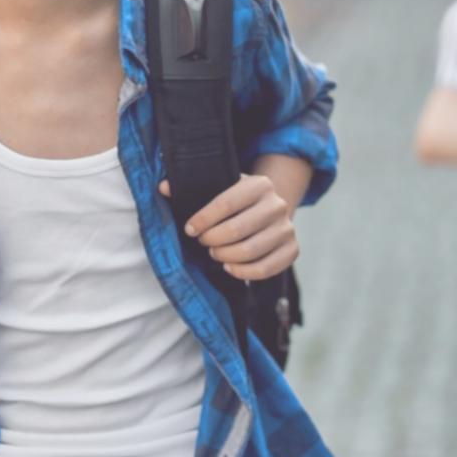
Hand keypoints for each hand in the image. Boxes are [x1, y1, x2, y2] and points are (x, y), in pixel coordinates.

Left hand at [159, 175, 298, 280]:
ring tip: (214, 253)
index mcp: (260, 184)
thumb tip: (164, 188)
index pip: (227, 201)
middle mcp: (277, 204)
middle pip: (238, 229)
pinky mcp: (292, 250)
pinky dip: (243, 272)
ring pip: (250, 251)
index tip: (189, 229)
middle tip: (202, 243)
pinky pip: (265, 269)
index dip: (204, 218)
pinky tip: (229, 268)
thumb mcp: (219, 188)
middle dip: (212, 240)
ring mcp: (287, 229)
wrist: (269, 212)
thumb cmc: (236, 202)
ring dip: (225, 256)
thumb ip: (191, 188)